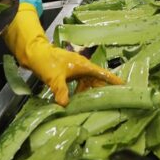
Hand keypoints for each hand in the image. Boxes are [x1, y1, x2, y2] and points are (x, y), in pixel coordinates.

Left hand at [4, 4, 121, 105]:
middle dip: (103, 90)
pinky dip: (79, 92)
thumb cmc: (46, 61)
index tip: (124, 85)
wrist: (34, 53)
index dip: (114, 80)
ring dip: (89, 93)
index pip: (102, 73)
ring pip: (87, 83)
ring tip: (91, 105)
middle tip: (110, 101)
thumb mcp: (54, 77)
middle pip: (97, 80)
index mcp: (83, 66)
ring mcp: (75, 70)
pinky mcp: (68, 73)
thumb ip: (61, 91)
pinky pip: (79, 84)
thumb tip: (65, 105)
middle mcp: (82, 67)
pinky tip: (75, 101)